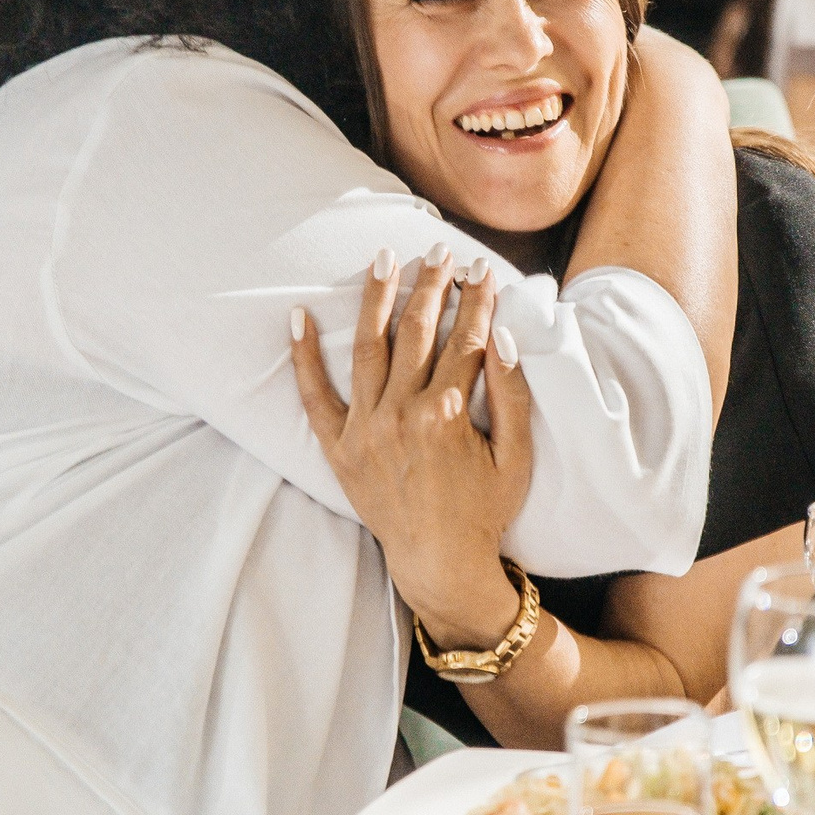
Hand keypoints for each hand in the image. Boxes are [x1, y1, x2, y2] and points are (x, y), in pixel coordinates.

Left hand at [289, 246, 534, 647]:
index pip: (465, 339)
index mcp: (448, 414)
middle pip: (417, 331)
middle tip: (438, 251)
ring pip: (368, 347)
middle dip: (431, 285)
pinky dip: (303, 356)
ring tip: (384, 260)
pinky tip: (298, 316)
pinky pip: (313, 396)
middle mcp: (401, 415)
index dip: (477, 299)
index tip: (482, 269)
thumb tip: (503, 337)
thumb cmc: (484, 511)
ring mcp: (365, 430)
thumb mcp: (517, 457)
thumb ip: (513, 396)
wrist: (439, 563)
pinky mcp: (338, 448)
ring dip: (376, 298)